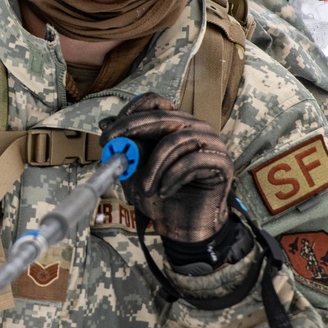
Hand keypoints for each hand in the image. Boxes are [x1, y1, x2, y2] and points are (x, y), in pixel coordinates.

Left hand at [101, 94, 233, 243]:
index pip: (153, 102)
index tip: (108, 136)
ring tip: (145, 189)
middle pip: (162, 116)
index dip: (129, 114)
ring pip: (175, 141)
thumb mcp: (135, 171)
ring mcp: (210, 142)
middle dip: (134, 134)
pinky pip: (192, 161)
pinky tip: (164, 192)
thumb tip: (106, 123)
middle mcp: (194, 127)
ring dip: (153, 167)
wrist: (183, 226)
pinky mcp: (221, 161)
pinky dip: (172, 177)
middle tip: (117, 156)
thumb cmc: (161, 196)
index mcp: (174, 123)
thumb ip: (126, 148)